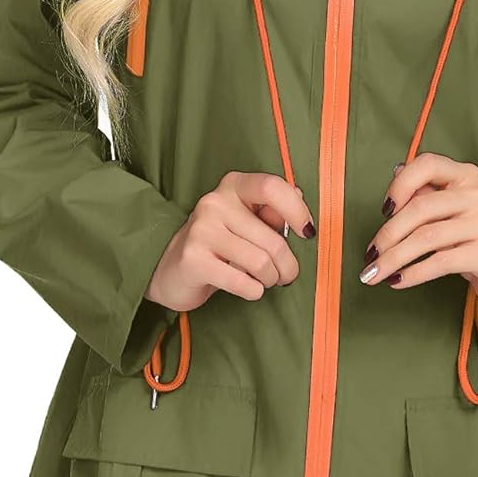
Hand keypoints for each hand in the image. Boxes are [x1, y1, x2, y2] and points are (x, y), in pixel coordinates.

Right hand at [145, 170, 315, 311]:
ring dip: (270, 279)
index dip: (297, 211)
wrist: (170, 269)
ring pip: (261, 262)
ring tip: (265, 281)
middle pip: (273, 239)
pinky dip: (254, 291)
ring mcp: (201, 230)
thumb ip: (271, 210)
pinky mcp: (193, 259)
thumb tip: (299, 196)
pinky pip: (242, 282)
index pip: (272, 188)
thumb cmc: (219, 245)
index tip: (307, 233)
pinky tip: (250, 288)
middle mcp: (214, 202)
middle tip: (285, 275)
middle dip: (287, 265)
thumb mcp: (246, 221)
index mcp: (233, 186)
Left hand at [359, 152, 477, 310]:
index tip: (383, 210)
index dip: (400, 184)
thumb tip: (395, 173)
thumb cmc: (477, 239)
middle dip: (387, 235)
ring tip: (375, 274)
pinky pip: (440, 262)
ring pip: (426, 238)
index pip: (427, 165)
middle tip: (369, 257)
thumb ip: (427, 193)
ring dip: (393, 258)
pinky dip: (412, 273)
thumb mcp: (453, 211)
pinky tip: (398, 281)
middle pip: (420, 208)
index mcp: (467, 176)